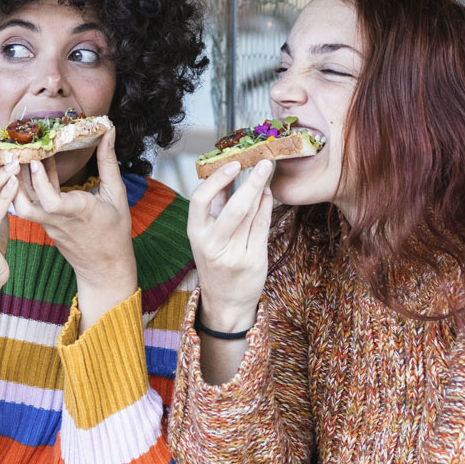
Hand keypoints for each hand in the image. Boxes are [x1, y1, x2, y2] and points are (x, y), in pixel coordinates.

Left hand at [13, 128, 137, 322]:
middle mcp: (57, 219)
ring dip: (13, 182)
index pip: (51, 201)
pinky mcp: (43, 224)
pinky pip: (28, 205)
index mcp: (77, 212)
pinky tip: (29, 165)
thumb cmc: (114, 232)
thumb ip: (109, 162)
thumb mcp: (117, 194)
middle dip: (12, 180)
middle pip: (23, 206)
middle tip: (10, 151)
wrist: (104, 267)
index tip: (34, 160)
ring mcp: (47, 224)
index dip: (40, 181)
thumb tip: (108, 132)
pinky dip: (24, 186)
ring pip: (20, 206)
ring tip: (15, 155)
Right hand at [187, 159, 274, 331]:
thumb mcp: (206, 235)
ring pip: (252, 215)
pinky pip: (263, 227)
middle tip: (265, 162)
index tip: (234, 164)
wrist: (226, 301)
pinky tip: (268, 194)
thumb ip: (216, 206)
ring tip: (266, 173)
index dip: (217, 179)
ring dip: (261, 190)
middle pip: (235, 207)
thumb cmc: (215, 261)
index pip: (200, 200)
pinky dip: (266, 206)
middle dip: (252, 181)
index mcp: (196, 235)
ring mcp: (235, 255)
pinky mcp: (254, 260)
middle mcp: (214, 245)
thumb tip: (227, 172)